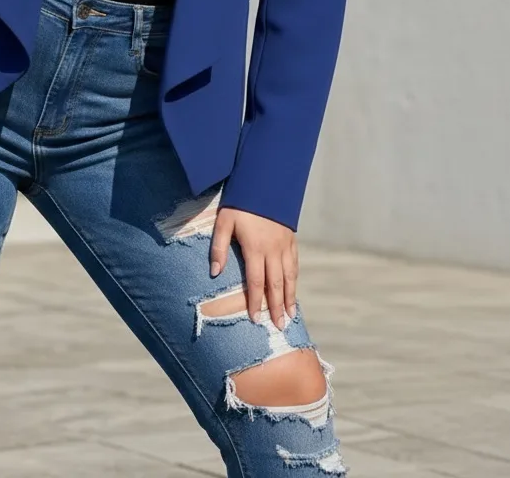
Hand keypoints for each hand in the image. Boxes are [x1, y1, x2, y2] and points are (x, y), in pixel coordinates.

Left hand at [210, 206, 297, 328]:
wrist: (265, 182)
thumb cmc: (240, 202)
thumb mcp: (224, 221)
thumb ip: (219, 247)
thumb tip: (214, 272)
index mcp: (255, 248)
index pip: (255, 282)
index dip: (255, 302)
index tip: (255, 319)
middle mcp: (273, 250)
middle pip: (276, 285)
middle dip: (276, 307)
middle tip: (278, 327)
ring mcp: (285, 245)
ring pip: (289, 277)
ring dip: (289, 298)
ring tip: (290, 316)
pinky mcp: (291, 239)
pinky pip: (294, 264)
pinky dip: (294, 280)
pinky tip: (293, 290)